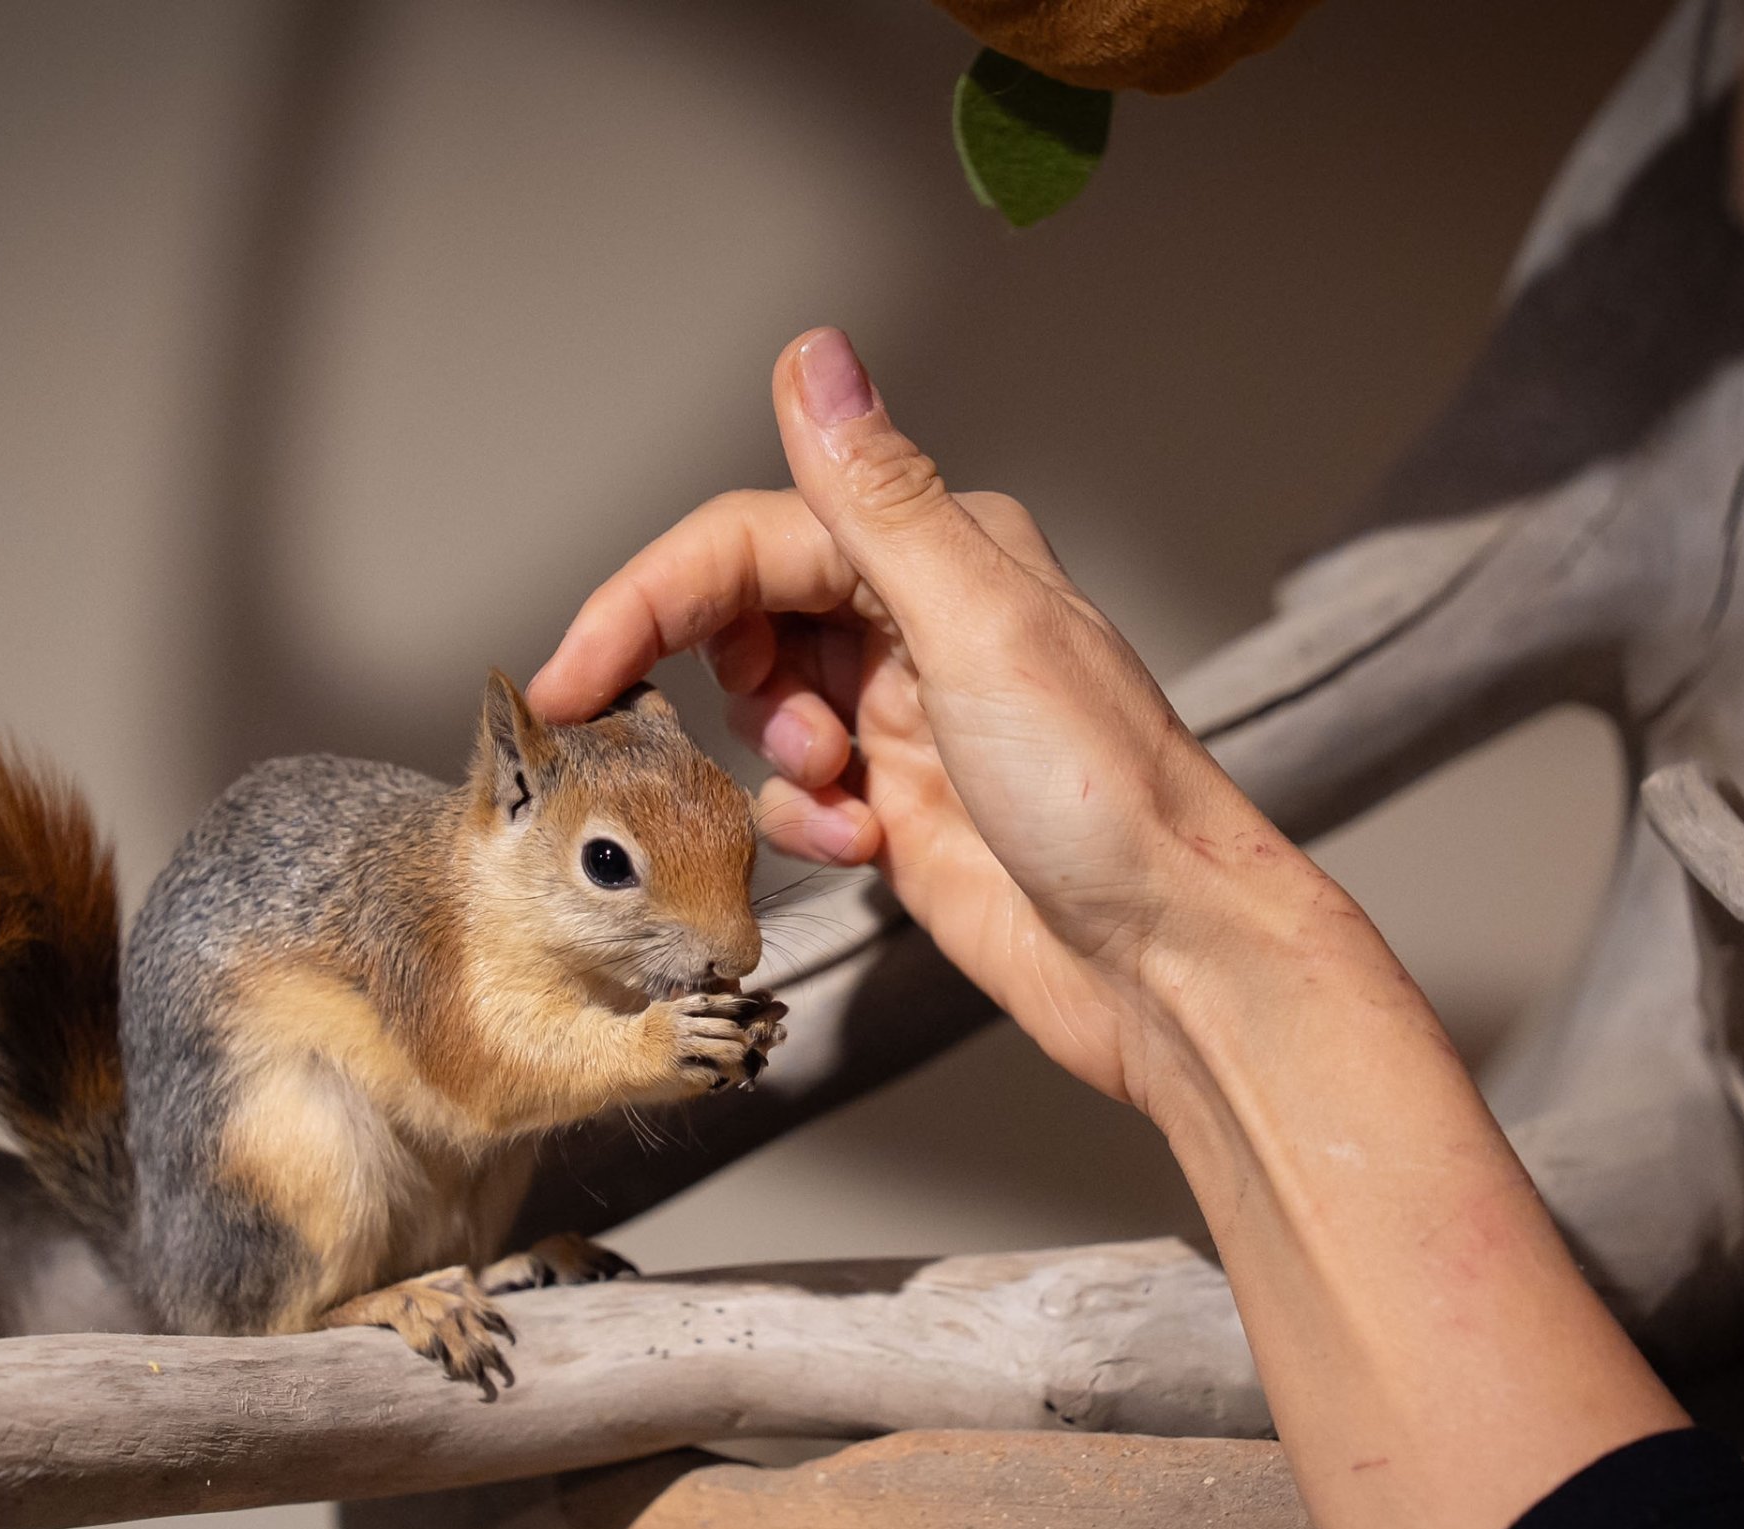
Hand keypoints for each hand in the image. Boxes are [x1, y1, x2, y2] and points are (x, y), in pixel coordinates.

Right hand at [530, 329, 1318, 1105]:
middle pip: (747, 611)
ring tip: (838, 791)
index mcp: (945, 551)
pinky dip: (804, 822)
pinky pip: (799, 794)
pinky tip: (862, 846)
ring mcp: (911, 718)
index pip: (754, 539)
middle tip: (661, 727)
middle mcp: (924, 621)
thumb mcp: (980, 629)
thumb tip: (814, 356)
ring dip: (771, 753)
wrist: (1168, 958)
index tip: (574, 669)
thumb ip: (881, 498)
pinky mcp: (904, 808)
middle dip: (706, 670)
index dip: (651, 596)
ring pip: (764, 703)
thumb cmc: (1109, 798)